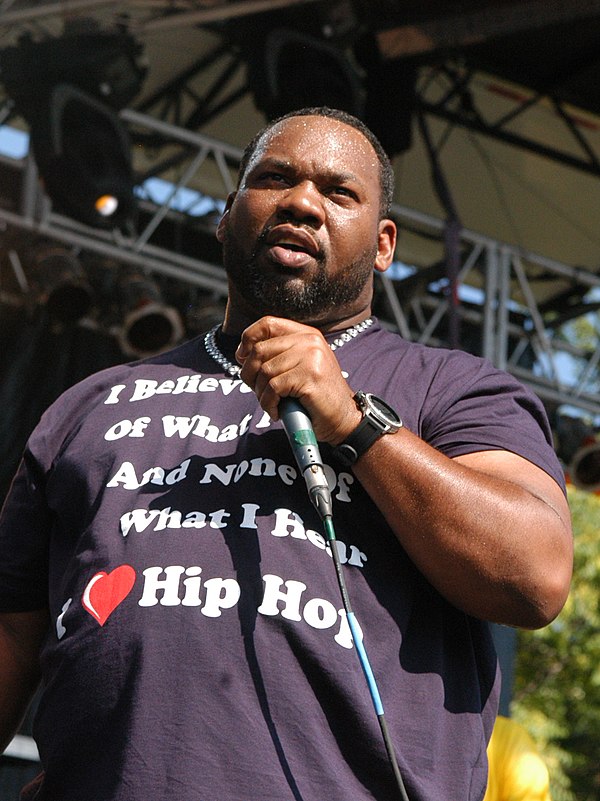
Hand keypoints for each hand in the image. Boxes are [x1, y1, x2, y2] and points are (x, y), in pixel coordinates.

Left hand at [235, 316, 360, 443]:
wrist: (343, 419)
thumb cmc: (315, 397)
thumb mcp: (299, 367)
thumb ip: (278, 355)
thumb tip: (242, 354)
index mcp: (306, 334)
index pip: (267, 324)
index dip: (248, 340)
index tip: (243, 359)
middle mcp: (309, 341)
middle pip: (259, 350)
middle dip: (250, 375)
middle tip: (259, 392)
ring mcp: (311, 357)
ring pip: (264, 372)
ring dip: (261, 394)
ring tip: (272, 405)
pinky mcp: (309, 376)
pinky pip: (272, 388)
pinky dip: (268, 404)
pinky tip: (277, 412)